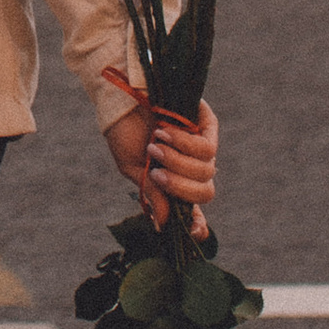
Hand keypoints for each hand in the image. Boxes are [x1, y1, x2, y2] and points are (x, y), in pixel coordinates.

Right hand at [101, 81, 218, 237]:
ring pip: (206, 171)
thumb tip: (163, 224)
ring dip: (178, 162)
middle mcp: (192, 166)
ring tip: (155, 145)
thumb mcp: (133, 168)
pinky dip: (184, 144)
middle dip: (179, 186)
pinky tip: (164, 131)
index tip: (194, 231)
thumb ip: (152, 194)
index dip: (198, 224)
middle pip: (204, 192)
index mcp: (174, 180)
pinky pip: (207, 148)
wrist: (121, 97)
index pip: (193, 209)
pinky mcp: (207, 125)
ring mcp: (202, 146)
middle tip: (155, 172)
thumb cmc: (123, 131)